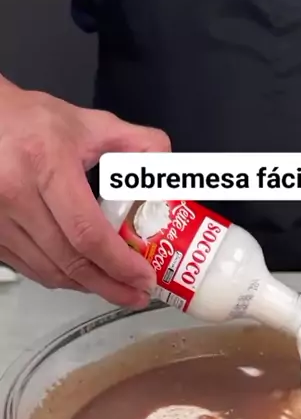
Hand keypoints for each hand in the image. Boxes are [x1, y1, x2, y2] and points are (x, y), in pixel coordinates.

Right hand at [0, 78, 169, 305]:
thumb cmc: (32, 123)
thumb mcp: (85, 123)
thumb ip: (134, 142)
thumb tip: (168, 165)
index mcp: (45, 164)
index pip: (87, 232)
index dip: (119, 263)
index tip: (144, 277)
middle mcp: (15, 195)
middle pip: (70, 260)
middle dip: (109, 285)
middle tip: (137, 295)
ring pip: (50, 271)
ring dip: (87, 286)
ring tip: (116, 289)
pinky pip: (31, 269)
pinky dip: (61, 278)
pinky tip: (84, 277)